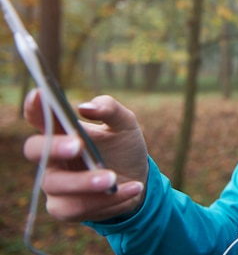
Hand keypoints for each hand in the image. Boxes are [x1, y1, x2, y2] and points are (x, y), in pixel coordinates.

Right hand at [23, 90, 148, 221]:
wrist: (138, 180)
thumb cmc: (124, 148)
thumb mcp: (125, 124)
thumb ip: (110, 109)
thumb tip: (85, 107)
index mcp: (62, 130)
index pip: (39, 116)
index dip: (35, 106)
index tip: (41, 95)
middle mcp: (52, 156)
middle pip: (35, 150)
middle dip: (54, 147)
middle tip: (79, 145)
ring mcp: (55, 182)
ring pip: (56, 184)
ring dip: (85, 182)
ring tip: (112, 178)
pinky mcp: (64, 207)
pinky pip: (77, 207)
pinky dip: (106, 200)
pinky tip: (132, 188)